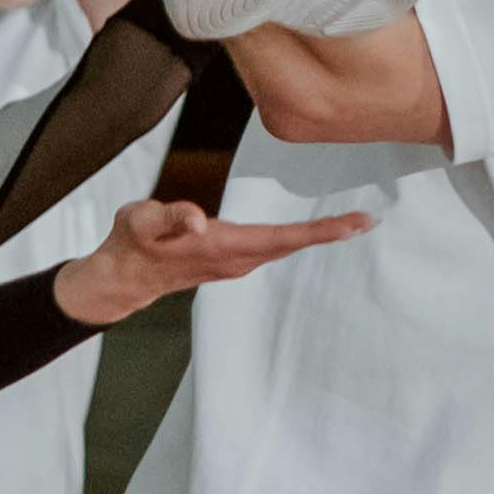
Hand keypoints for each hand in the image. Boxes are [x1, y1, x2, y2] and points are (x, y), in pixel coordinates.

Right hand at [56, 192, 373, 323]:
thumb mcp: (142, 220)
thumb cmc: (132, 242)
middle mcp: (236, 259)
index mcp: (223, 246)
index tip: (353, 224)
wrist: (123, 277)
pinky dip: (297, 239)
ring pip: (285, 248)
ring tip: (351, 223)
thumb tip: (198, 222)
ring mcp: (235, 262)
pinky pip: (274, 248)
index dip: (319, 231)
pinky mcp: (230, 259)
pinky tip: (311, 231)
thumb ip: (171, 216)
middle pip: (292, 245)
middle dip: (331, 232)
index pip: (281, 238)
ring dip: (317, 236)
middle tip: (369, 219)